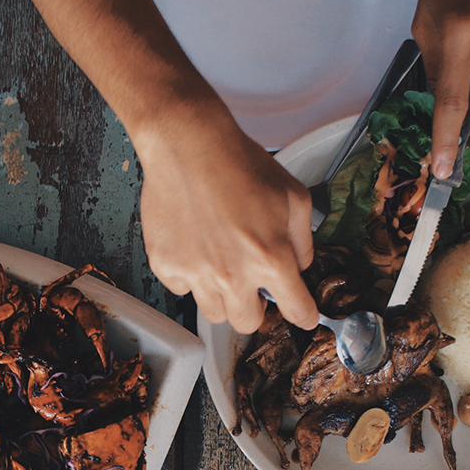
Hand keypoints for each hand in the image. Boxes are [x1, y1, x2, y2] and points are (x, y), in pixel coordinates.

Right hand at [133, 108, 318, 332]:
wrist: (188, 146)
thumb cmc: (238, 164)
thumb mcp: (293, 196)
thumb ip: (303, 240)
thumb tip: (300, 265)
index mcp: (270, 259)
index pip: (297, 311)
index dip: (303, 315)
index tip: (302, 315)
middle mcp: (233, 275)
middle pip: (247, 324)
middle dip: (254, 307)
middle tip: (251, 283)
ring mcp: (196, 274)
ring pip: (213, 313)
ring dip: (221, 295)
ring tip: (220, 262)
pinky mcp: (166, 266)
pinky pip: (181, 289)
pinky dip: (189, 276)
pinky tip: (194, 248)